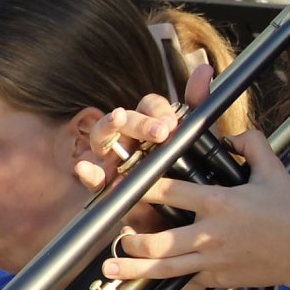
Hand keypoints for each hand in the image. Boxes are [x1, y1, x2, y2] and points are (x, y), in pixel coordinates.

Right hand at [76, 64, 214, 193]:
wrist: (181, 219)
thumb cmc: (184, 178)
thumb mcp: (197, 144)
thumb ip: (197, 108)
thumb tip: (204, 70)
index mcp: (150, 126)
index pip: (149, 106)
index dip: (158, 110)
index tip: (172, 123)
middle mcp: (129, 139)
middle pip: (125, 118)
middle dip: (140, 122)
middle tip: (161, 132)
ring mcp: (112, 161)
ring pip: (103, 136)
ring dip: (109, 126)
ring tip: (118, 120)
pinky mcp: (104, 186)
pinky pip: (91, 176)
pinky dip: (86, 172)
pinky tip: (84, 168)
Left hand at [101, 130, 289, 289]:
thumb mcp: (274, 173)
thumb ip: (252, 146)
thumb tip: (232, 135)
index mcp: (218, 202)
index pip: (170, 192)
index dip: (141, 188)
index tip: (121, 185)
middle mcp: (210, 233)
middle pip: (158, 241)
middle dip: (132, 240)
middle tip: (116, 234)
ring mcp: (212, 259)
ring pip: (164, 267)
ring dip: (133, 269)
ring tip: (110, 268)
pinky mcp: (216, 278)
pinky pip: (184, 279)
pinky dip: (163, 280)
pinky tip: (140, 283)